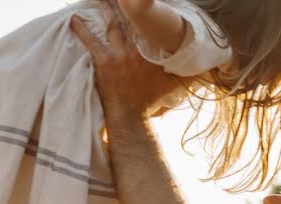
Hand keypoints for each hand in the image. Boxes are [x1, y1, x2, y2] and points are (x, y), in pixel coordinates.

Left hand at [69, 2, 183, 114]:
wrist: (131, 115)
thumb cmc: (150, 100)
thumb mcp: (173, 86)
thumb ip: (187, 74)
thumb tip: (207, 69)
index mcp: (152, 52)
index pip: (149, 26)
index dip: (146, 14)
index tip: (145, 3)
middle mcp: (135, 50)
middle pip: (130, 20)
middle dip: (126, 5)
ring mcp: (118, 54)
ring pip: (111, 26)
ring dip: (105, 9)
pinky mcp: (104, 61)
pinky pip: (90, 41)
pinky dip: (81, 30)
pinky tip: (73, 18)